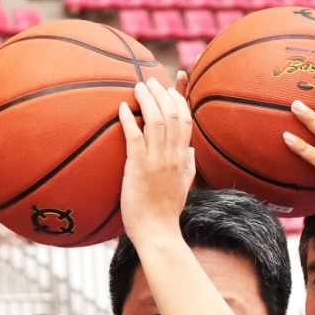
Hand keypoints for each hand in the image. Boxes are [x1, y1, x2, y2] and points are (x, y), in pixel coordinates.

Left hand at [118, 79, 194, 241]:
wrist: (157, 233)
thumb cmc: (166, 214)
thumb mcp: (184, 188)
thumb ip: (189, 167)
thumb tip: (192, 151)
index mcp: (183, 159)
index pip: (186, 121)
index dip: (180, 99)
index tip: (170, 86)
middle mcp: (173, 156)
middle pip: (172, 115)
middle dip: (161, 94)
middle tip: (150, 81)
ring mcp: (156, 161)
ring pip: (156, 121)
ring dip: (146, 100)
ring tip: (137, 87)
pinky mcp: (138, 168)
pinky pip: (134, 138)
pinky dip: (128, 120)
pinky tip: (121, 108)